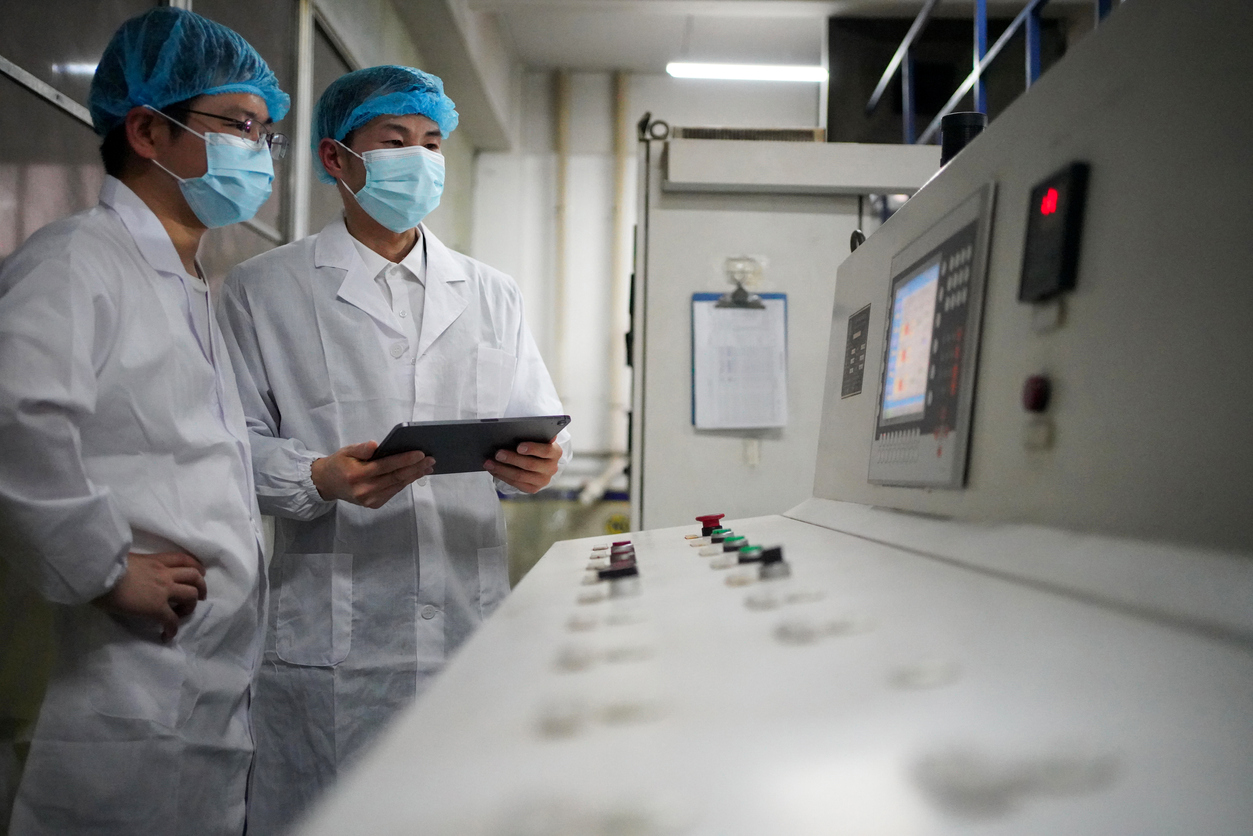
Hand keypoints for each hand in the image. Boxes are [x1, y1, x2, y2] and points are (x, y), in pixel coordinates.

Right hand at [93, 552, 207, 641]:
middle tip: (199, 597)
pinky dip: (172, 629)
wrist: (100, 573)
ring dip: (190, 607)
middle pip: (195, 578)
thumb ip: (136, 567)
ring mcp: (163, 590)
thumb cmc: (105, 565)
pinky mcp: (156, 607)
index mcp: (156, 561)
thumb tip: (130, 574)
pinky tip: (166, 635)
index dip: (196, 567)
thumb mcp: (125, 560)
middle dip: (200, 588)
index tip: (200, 574)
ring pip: (191, 596)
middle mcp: (165, 573)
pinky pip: (172, 620)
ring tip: (180, 615)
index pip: (184, 560)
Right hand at [311, 441, 435, 508]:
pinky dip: (406, 482)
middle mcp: (364, 490)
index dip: (404, 460)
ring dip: (414, 475)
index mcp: (356, 475)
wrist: (327, 484)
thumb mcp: (346, 451)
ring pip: (398, 486)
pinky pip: (394, 491)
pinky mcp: (374, 504)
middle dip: (416, 468)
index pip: (386, 466)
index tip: (420, 453)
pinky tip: (415, 474)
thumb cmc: (339, 464)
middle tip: (431, 459)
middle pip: (396, 478)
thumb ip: (361, 449)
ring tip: (428, 466)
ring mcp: (369, 500)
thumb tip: (375, 445)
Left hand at [484, 440, 561, 493]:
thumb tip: (524, 428)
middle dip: (512, 458)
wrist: (538, 459)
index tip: (518, 446)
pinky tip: (493, 470)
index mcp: (555, 452)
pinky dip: (502, 476)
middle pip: (530, 464)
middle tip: (497, 453)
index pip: (545, 450)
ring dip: (502, 469)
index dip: (532, 448)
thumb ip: (534, 433)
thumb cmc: (534, 443)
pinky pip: (516, 484)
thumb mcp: (536, 437)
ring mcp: (543, 480)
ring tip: (489, 463)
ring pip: (520, 476)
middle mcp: (552, 468)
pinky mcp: (533, 488)